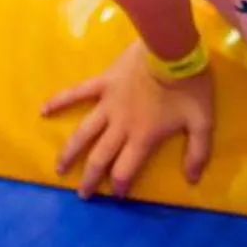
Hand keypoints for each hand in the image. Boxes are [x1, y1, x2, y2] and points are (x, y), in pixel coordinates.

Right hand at [42, 43, 214, 197]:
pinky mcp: (102, 83)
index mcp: (143, 136)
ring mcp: (108, 104)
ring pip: (83, 133)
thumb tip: (192, 179)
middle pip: (100, 157)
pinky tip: (43, 110)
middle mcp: (120, 125)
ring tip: (59, 168)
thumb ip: (198, 152)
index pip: (125, 169)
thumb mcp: (203, 121)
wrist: (172, 49)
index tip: (117, 196)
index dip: (120, 186)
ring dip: (70, 152)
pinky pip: (76, 93)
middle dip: (90, 179)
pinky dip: (59, 101)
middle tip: (82, 195)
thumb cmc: (189, 86)